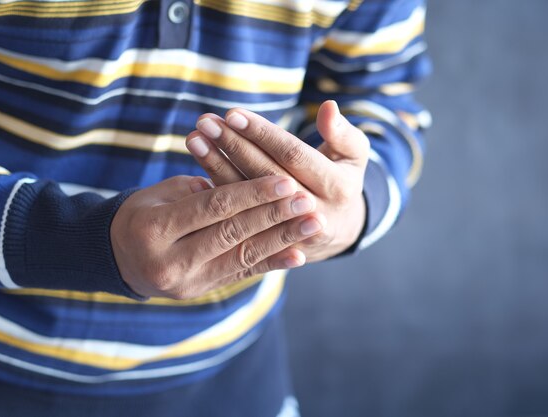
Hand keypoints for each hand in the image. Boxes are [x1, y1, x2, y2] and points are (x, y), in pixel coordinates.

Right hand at [110, 175, 324, 298]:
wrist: (118, 257)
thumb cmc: (142, 214)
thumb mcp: (159, 194)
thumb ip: (199, 192)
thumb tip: (244, 191)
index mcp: (154, 228)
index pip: (213, 208)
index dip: (251, 194)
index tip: (284, 181)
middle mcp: (170, 260)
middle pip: (232, 233)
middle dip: (273, 216)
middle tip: (307, 200)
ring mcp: (187, 282)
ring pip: (242, 257)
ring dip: (282, 240)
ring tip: (313, 224)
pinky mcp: (202, 291)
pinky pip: (242, 276)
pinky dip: (271, 264)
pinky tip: (298, 255)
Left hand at [186, 100, 368, 261]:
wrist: (337, 231)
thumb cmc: (342, 181)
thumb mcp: (353, 156)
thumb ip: (342, 133)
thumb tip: (328, 107)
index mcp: (336, 187)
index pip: (293, 155)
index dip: (263, 134)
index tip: (233, 113)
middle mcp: (311, 212)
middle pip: (264, 175)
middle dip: (233, 146)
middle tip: (205, 122)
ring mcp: (288, 230)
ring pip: (246, 197)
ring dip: (216, 166)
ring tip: (194, 139)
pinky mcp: (267, 242)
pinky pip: (238, 216)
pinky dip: (215, 191)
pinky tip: (195, 171)